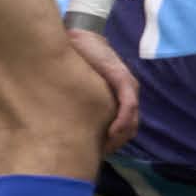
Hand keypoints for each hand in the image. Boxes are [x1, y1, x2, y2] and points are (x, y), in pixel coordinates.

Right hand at [76, 32, 143, 153]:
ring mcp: (128, 86)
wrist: (77, 40)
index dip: (114, 144)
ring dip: (120, 137)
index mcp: (120, 98)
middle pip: (130, 129)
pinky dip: (124, 120)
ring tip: (103, 146)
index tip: (98, 155)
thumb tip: (63, 135)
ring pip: (132, 120)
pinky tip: (112, 131)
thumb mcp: (80, 94)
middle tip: (99, 154)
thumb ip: (81, 112)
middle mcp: (128, 93)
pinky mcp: (122, 78)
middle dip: (116, 144)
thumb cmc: (76, 66)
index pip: (125, 129)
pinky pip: (129, 104)